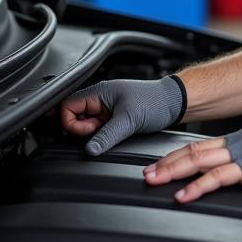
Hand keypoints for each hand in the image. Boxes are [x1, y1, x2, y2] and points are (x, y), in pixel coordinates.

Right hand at [60, 76, 185, 155]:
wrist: (174, 103)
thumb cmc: (155, 101)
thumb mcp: (129, 119)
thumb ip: (107, 135)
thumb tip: (89, 149)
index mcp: (99, 92)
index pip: (67, 106)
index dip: (72, 122)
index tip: (89, 131)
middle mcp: (100, 99)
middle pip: (74, 118)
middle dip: (83, 130)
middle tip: (101, 131)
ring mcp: (106, 110)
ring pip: (86, 125)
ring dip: (95, 133)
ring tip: (113, 131)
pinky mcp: (113, 119)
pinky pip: (99, 130)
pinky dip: (103, 135)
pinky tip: (116, 133)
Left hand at [143, 121, 241, 204]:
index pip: (204, 146)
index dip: (179, 156)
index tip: (161, 166)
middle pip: (195, 151)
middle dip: (167, 163)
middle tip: (147, 174)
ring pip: (200, 161)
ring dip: (174, 172)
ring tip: (156, 182)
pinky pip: (218, 178)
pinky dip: (197, 187)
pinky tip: (185, 195)